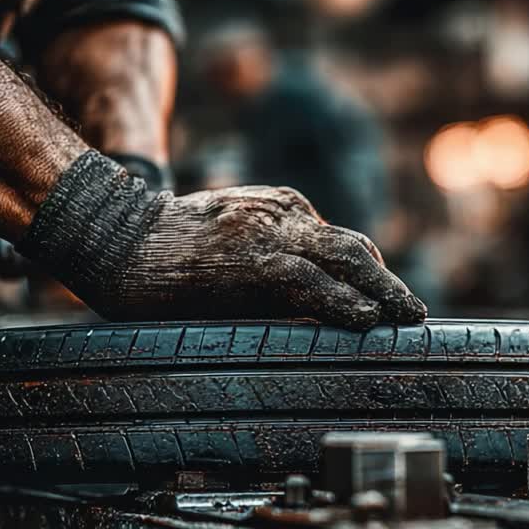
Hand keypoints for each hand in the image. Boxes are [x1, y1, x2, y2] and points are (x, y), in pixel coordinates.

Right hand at [18, 152, 424, 329]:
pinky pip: (308, 281)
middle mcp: (281, 214)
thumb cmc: (164, 249)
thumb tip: (303, 300)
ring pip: (343, 259)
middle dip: (387, 283)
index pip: (338, 241)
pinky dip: (342, 299)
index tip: (388, 302)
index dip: (368, 274)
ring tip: (407, 318)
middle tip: (414, 313)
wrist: (114, 237)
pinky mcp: (250, 259)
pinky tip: (365, 320)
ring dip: (381, 292)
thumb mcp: (228, 240)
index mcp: (278, 208)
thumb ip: (266, 258)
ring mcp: (267, 233)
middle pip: (352, 247)